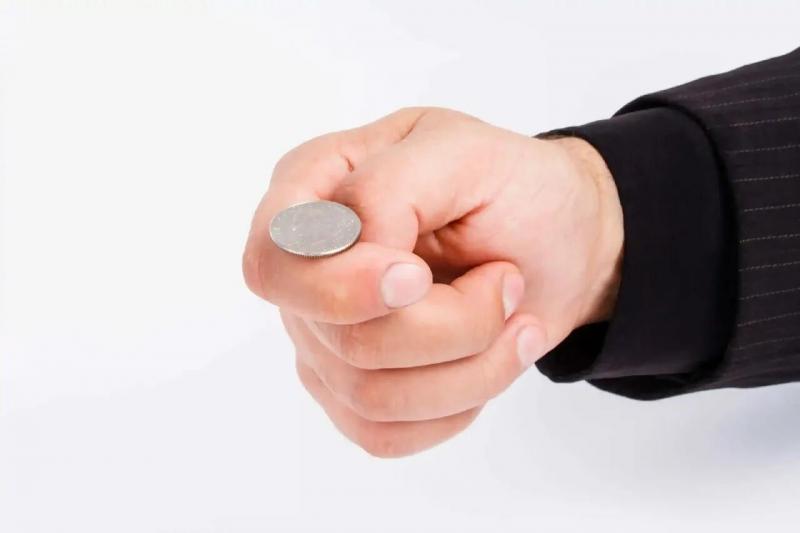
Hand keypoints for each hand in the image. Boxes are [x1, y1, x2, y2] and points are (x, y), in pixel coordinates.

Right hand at [243, 108, 622, 456]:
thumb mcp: (464, 153)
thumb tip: (357, 255)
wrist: (559, 245)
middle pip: (339, 339)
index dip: (345, 287)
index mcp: (312, 189)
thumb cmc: (512, 191)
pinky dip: (457, 403)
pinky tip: (487, 355)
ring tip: (511, 311)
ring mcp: (324, 334)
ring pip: (371, 396)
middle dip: (445, 325)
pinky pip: (385, 433)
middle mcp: (307, 268)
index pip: (273, 263)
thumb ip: (387, 187)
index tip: (422, 276)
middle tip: (503, 282)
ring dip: (471, 363)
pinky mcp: (352, 390)